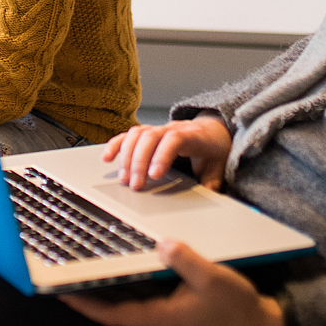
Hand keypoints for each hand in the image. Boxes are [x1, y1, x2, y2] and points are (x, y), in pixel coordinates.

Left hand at [60, 239, 285, 325]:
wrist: (260, 324)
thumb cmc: (235, 306)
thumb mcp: (212, 278)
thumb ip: (186, 260)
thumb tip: (162, 243)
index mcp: (159, 317)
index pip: (111, 314)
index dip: (84, 304)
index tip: (60, 293)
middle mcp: (157, 319)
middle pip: (112, 309)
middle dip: (86, 295)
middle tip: (62, 276)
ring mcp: (164, 315)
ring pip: (124, 303)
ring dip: (103, 289)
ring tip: (81, 269)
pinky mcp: (173, 309)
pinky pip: (140, 297)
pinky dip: (125, 284)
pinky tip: (120, 267)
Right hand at [101, 115, 230, 189]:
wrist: (213, 131)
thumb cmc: (213, 150)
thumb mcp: (219, 167)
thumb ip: (214, 182)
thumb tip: (210, 197)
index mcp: (192, 135)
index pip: (174, 139)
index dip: (162, 155)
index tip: (154, 176)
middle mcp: (172, 128)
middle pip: (150, 137)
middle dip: (139, 161)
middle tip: (135, 185)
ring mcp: (158, 129)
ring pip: (136, 134)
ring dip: (126, 156)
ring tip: (124, 179)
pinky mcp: (148, 133)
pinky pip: (128, 135)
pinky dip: (116, 145)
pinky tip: (107, 158)